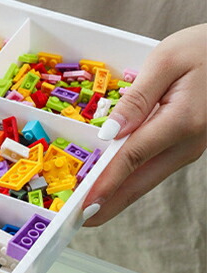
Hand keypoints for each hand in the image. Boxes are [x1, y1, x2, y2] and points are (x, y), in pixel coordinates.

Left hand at [82, 23, 206, 225]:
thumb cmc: (202, 49)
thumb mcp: (166, 61)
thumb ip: (136, 98)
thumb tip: (109, 132)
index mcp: (180, 122)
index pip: (132, 159)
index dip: (105, 183)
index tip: (84, 206)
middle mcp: (187, 144)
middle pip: (140, 182)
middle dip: (108, 204)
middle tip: (77, 222)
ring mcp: (188, 148)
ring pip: (147, 179)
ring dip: (117, 195)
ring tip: (86, 209)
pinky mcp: (185, 145)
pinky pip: (152, 167)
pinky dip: (129, 179)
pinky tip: (110, 184)